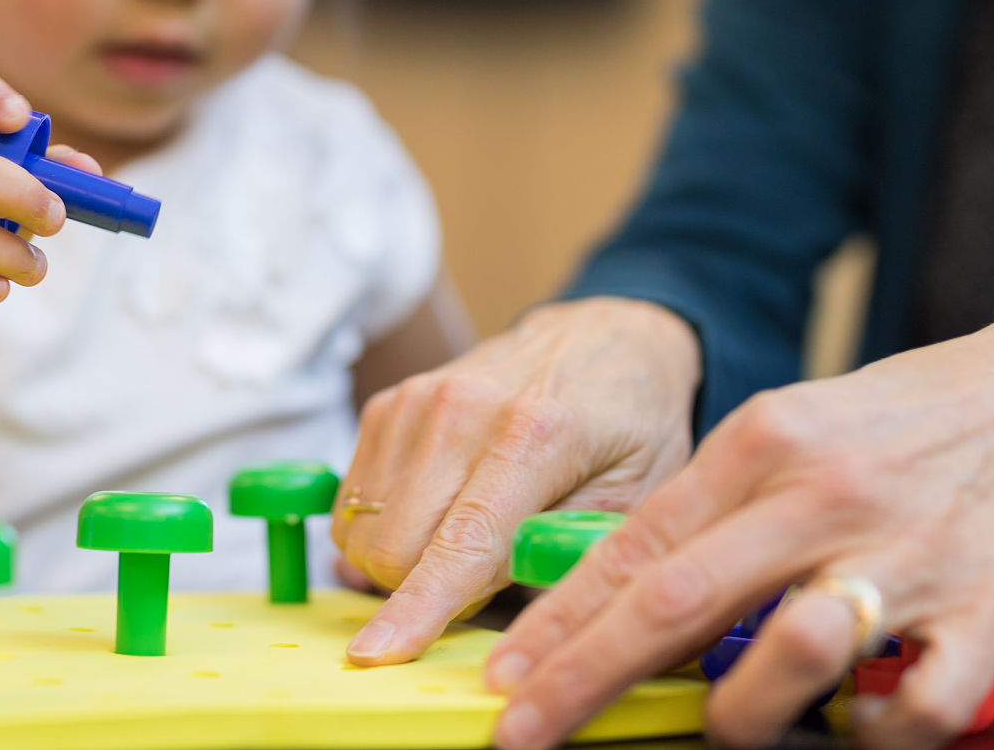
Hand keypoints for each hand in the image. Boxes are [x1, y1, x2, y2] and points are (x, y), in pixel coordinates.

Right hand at [333, 297, 701, 664]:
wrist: (601, 339)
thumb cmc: (630, 427)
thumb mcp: (641, 501)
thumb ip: (573, 560)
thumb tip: (511, 624)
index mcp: (536, 434)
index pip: (462, 542)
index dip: (419, 606)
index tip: (376, 653)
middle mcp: (462, 408)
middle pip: (394, 548)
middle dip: (428, 590)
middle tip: (491, 575)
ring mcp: (416, 400)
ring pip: (363, 530)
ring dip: (405, 560)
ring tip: (471, 536)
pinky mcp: (387, 404)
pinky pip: (353, 503)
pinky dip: (386, 526)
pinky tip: (439, 509)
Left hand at [483, 299, 993, 749]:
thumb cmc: (896, 428)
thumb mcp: (785, 433)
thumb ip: (708, 510)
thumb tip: (614, 595)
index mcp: (764, 444)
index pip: (636, 548)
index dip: (561, 623)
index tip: (507, 678)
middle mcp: (825, 497)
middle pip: (680, 603)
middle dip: (587, 679)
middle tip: (527, 731)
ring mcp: (907, 558)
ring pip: (791, 657)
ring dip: (735, 715)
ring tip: (722, 727)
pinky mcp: (987, 615)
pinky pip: (915, 707)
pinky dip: (874, 733)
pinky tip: (855, 724)